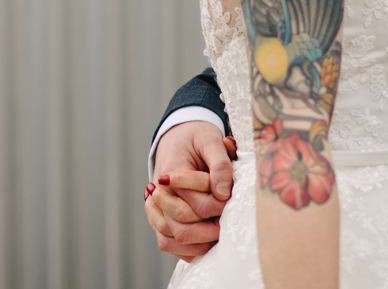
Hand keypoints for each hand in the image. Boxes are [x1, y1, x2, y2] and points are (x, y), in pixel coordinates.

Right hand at [143, 121, 236, 260]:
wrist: (178, 139)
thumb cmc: (197, 140)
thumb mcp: (211, 140)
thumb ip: (220, 164)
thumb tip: (222, 193)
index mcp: (171, 172)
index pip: (198, 203)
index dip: (220, 207)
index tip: (231, 200)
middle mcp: (158, 193)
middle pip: (184, 225)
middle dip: (211, 227)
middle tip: (228, 219)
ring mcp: (155, 208)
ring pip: (174, 238)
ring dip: (201, 241)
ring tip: (219, 231)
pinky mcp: (158, 219)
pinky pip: (167, 244)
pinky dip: (188, 248)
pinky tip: (206, 241)